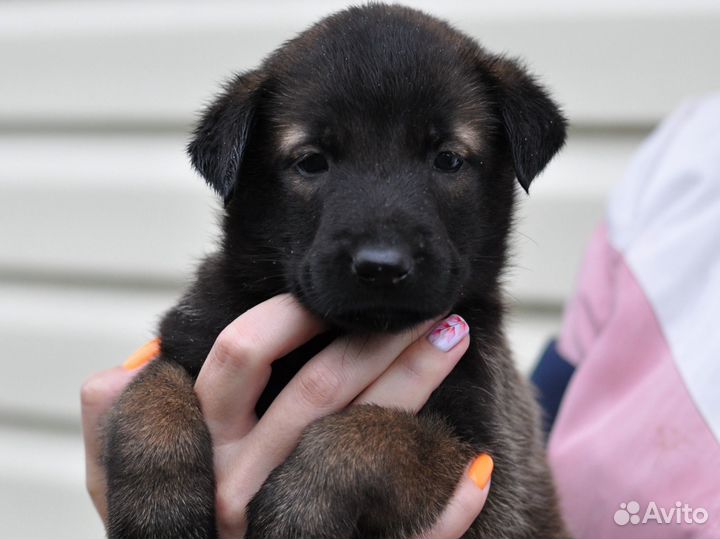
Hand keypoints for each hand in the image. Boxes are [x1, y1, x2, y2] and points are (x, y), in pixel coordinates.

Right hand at [81, 294, 490, 537]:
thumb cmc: (178, 526)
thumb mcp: (127, 479)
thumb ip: (122, 423)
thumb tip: (121, 369)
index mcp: (201, 446)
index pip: (243, 355)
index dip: (294, 312)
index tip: (337, 290)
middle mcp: (240, 482)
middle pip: (318, 387)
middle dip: (374, 335)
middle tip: (424, 304)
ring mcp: (288, 526)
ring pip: (364, 438)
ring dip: (416, 381)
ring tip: (453, 335)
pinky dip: (445, 507)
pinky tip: (478, 469)